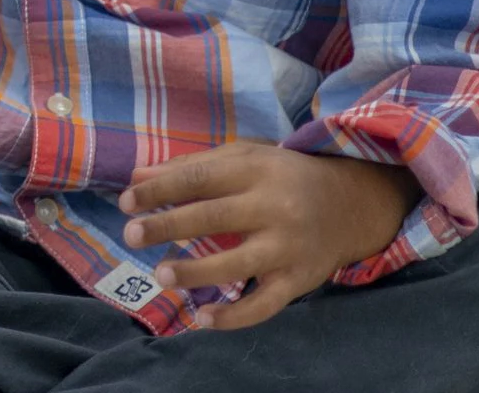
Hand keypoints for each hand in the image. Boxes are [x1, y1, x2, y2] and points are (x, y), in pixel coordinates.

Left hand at [119, 141, 419, 328]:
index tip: (126, 202)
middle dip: (168, 226)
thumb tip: (136, 177)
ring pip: (238, 263)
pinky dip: (235, 316)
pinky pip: (266, 304)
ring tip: (160, 274)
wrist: (352, 204)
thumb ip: (190, 167)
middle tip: (131, 235)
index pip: (199, 179)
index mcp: (256, 171)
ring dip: (196, 272)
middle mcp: (274, 207)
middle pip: (214, 217)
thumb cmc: (282, 178)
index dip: (160, 190)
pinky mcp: (299, 280)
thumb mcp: (243, 159)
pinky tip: (203, 318)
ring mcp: (288, 247)